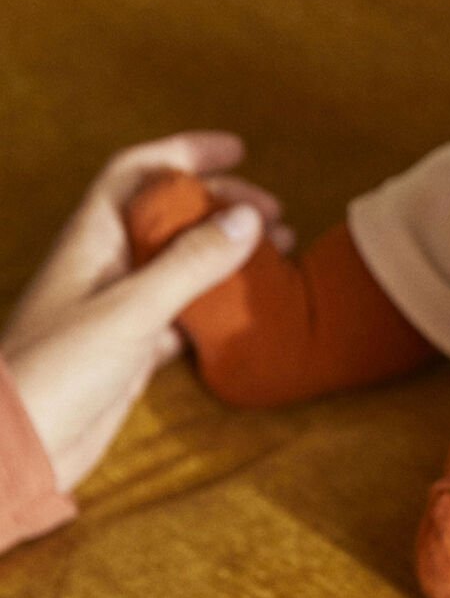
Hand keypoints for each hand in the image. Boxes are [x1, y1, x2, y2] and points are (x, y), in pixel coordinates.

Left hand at [1, 132, 290, 494]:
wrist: (22, 447)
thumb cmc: (58, 370)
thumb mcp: (132, 309)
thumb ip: (192, 263)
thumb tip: (247, 217)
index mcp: (93, 240)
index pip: (140, 173)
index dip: (185, 152)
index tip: (237, 150)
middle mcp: (105, 266)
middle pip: (169, 214)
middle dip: (221, 203)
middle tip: (274, 212)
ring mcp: (118, 307)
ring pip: (181, 262)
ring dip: (226, 251)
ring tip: (277, 252)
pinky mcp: (131, 349)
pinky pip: (184, 312)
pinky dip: (218, 303)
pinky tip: (248, 308)